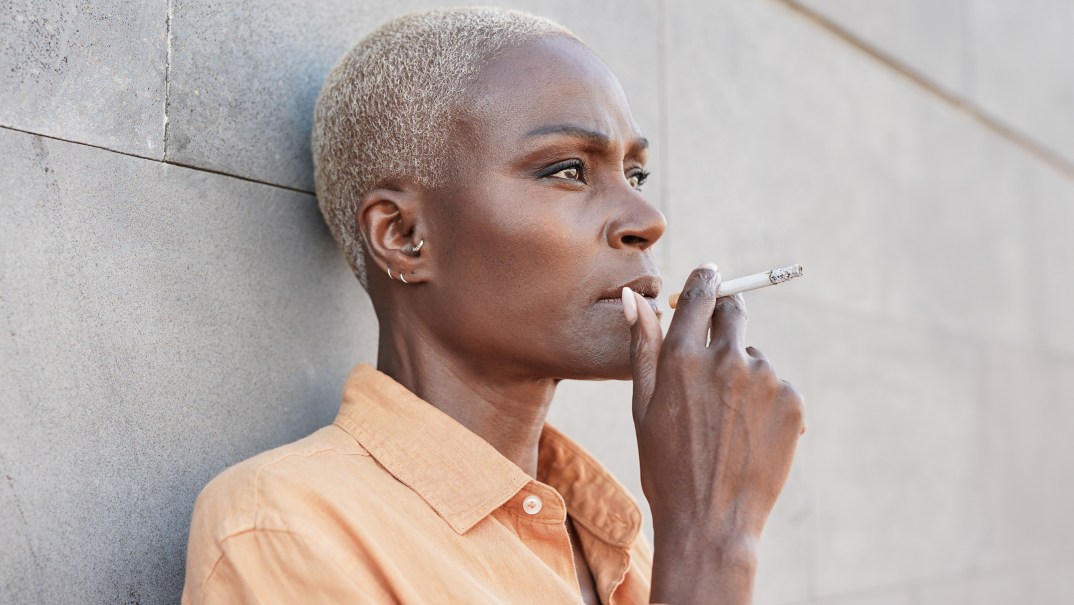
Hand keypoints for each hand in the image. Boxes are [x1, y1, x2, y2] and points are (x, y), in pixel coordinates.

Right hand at [622, 263, 805, 603]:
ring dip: (742, 376)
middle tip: (714, 359)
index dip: (707, 280)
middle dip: (726, 321)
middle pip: (735, 313)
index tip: (711, 274)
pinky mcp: (793, 403)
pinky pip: (778, 387)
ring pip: (754, 358)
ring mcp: (764, 380)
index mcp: (682, 358)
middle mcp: (726, 360)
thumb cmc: (666, 468)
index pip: (701, 294)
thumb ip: (642, 346)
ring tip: (726, 424)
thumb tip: (634, 297)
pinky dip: (766, 404)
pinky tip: (748, 437)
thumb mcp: (643, 407)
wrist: (711, 524)